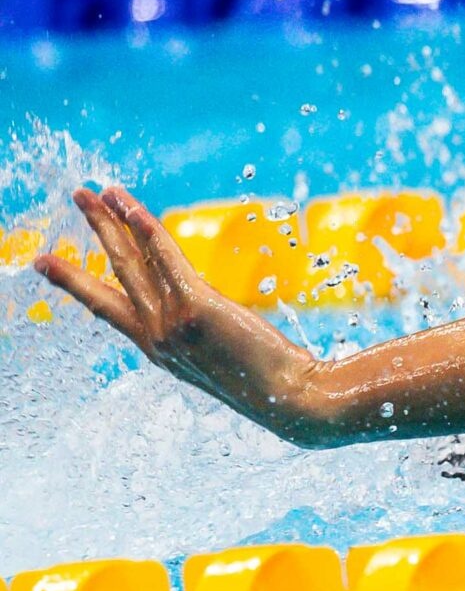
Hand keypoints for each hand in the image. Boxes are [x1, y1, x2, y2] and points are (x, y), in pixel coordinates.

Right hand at [34, 187, 334, 444]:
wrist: (291, 399)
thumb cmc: (268, 379)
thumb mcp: (218, 356)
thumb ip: (197, 329)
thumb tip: (197, 303)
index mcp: (157, 349)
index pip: (107, 307)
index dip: (77, 282)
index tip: (48, 263)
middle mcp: (156, 336)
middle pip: (114, 273)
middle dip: (96, 231)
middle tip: (76, 197)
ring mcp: (172, 323)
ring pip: (132, 261)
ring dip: (111, 220)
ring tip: (93, 191)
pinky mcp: (196, 309)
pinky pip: (166, 259)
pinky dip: (147, 230)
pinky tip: (131, 207)